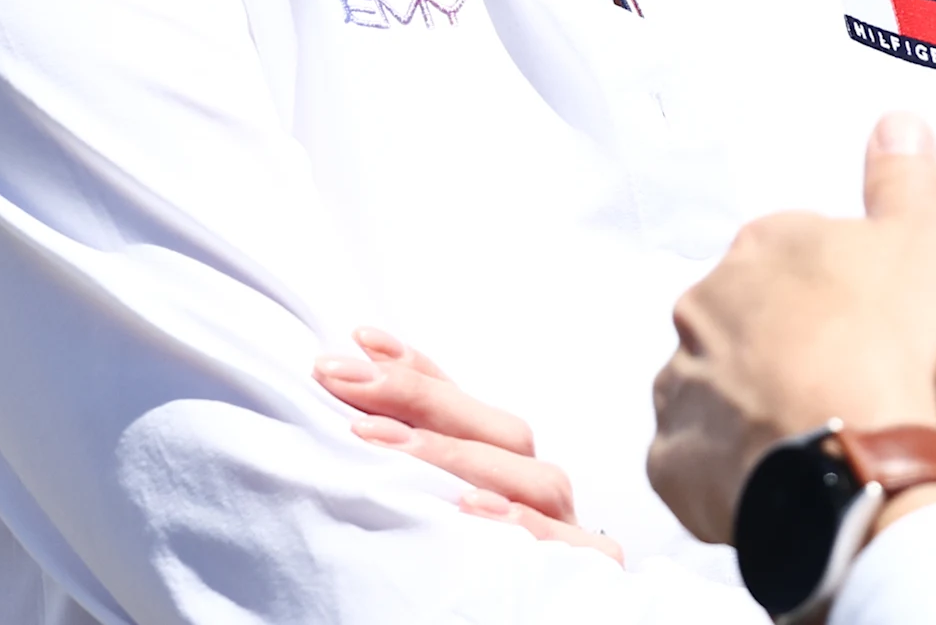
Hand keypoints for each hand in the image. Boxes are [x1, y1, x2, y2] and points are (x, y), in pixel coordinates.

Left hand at [315, 327, 623, 561]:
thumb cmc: (467, 574)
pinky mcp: (589, 569)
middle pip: (500, 430)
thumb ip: (407, 463)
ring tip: (382, 439)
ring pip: (533, 478)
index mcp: (509, 469)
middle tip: (346, 377)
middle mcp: (540, 488)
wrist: (537, 619)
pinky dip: (518, 522)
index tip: (360, 339)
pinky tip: (469, 507)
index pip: (465, 406)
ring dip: (453, 455)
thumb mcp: (428, 510)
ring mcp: (568, 525)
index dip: (417, 367)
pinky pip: (562, 540)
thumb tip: (351, 401)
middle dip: (418, 397)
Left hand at [647, 113, 935, 545]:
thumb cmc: (884, 348)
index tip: (919, 327)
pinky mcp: (677, 460)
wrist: (848, 460)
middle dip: (851, 357)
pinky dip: (755, 466)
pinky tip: (805, 469)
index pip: (821, 262)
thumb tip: (896, 126)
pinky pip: (714, 460)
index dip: (879, 298)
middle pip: (787, 328)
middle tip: (911, 390)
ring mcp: (686, 385)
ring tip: (860, 439)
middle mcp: (710, 306)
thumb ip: (904, 179)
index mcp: (766, 247)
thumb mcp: (922, 239)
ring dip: (799, 408)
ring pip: (748, 394)